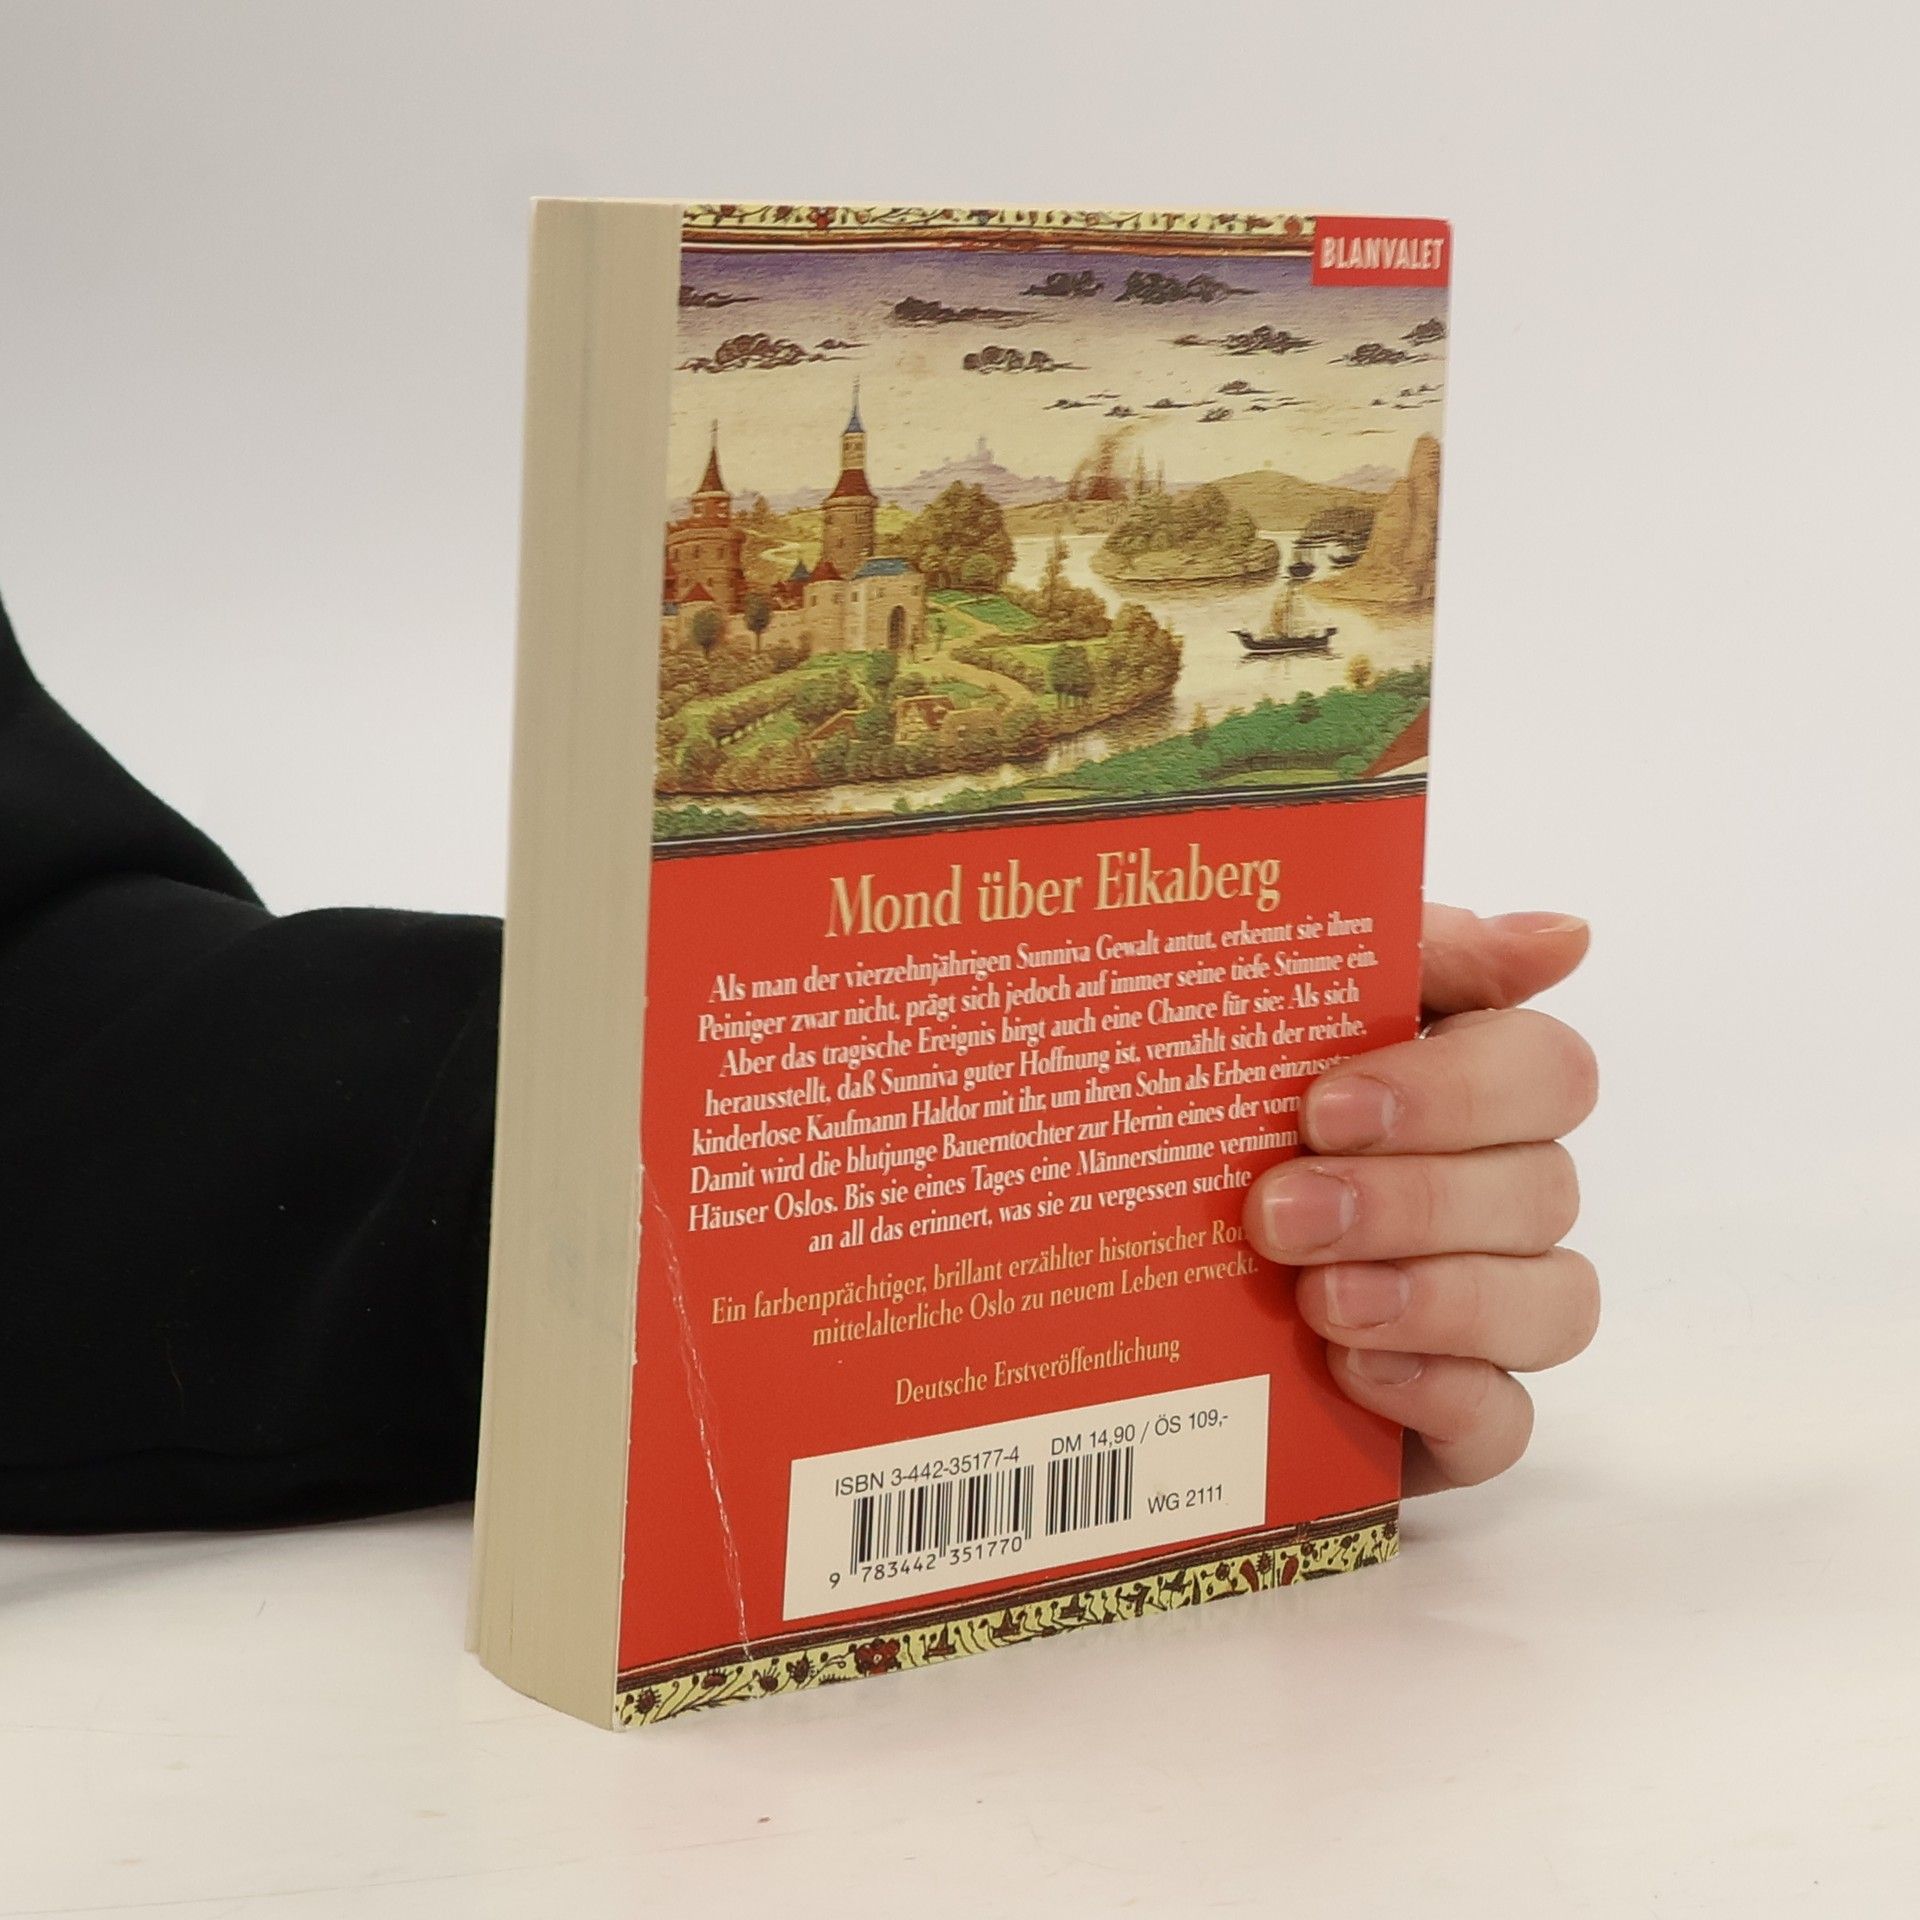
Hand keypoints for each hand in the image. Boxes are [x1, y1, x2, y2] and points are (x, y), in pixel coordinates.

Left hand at [1242, 906, 1598, 1491]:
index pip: (1546, 1070)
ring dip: (1438, 1297)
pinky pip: (1507, 1422)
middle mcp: (1492, 1195)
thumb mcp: (1270, 1011)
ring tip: (1317, 1297)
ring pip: (1553, 1304)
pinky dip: (1440, 1393)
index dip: (1455, 1090)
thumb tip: (1561, 936)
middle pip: (1544, 1188)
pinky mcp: (1453, 1420)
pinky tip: (1352, 1371)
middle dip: (1411, 1198)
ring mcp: (1485, 1316)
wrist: (1102, 1277)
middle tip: (1278, 1211)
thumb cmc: (1199, 1117)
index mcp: (1461, 1087)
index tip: (1323, 1106)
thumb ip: (1409, 955)